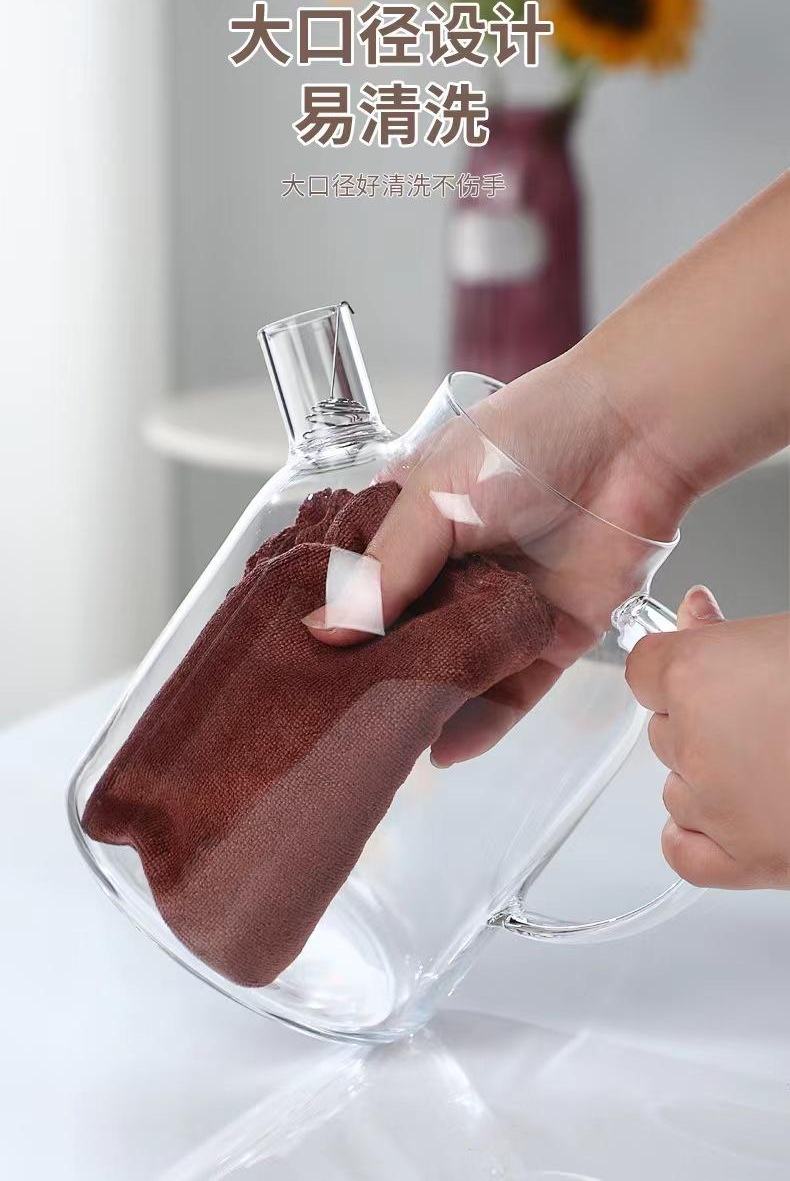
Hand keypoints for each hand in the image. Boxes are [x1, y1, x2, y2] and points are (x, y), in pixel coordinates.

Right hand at [307, 348, 692, 766]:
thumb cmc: (532, 436)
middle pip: (408, 640)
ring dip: (427, 708)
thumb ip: (384, 570)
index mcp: (416, 527)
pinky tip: (445, 749)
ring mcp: (504, 607)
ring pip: (458, 672)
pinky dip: (484, 722)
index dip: (335, 628)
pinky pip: (515, 690)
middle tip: (334, 726)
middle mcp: (455, 572)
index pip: (362, 589)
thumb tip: (325, 632)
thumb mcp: (435, 496)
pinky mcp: (554, 637)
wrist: (634, 436)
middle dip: (378, 679)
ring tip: (382, 750)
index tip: (298, 671)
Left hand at [626, 587, 789, 888]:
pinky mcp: (747, 861)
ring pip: (676, 788)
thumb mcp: (782, 634)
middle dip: (703, 722)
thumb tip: (697, 610)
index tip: (705, 670)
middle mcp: (693, 740)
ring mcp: (715, 805)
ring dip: (708, 779)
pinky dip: (698, 837)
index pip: (645, 668)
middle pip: (665, 728)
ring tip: (772, 764)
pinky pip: (685, 854)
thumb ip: (729, 630)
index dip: (678, 668)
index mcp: (696, 673)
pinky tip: (732, 818)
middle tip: (761, 716)